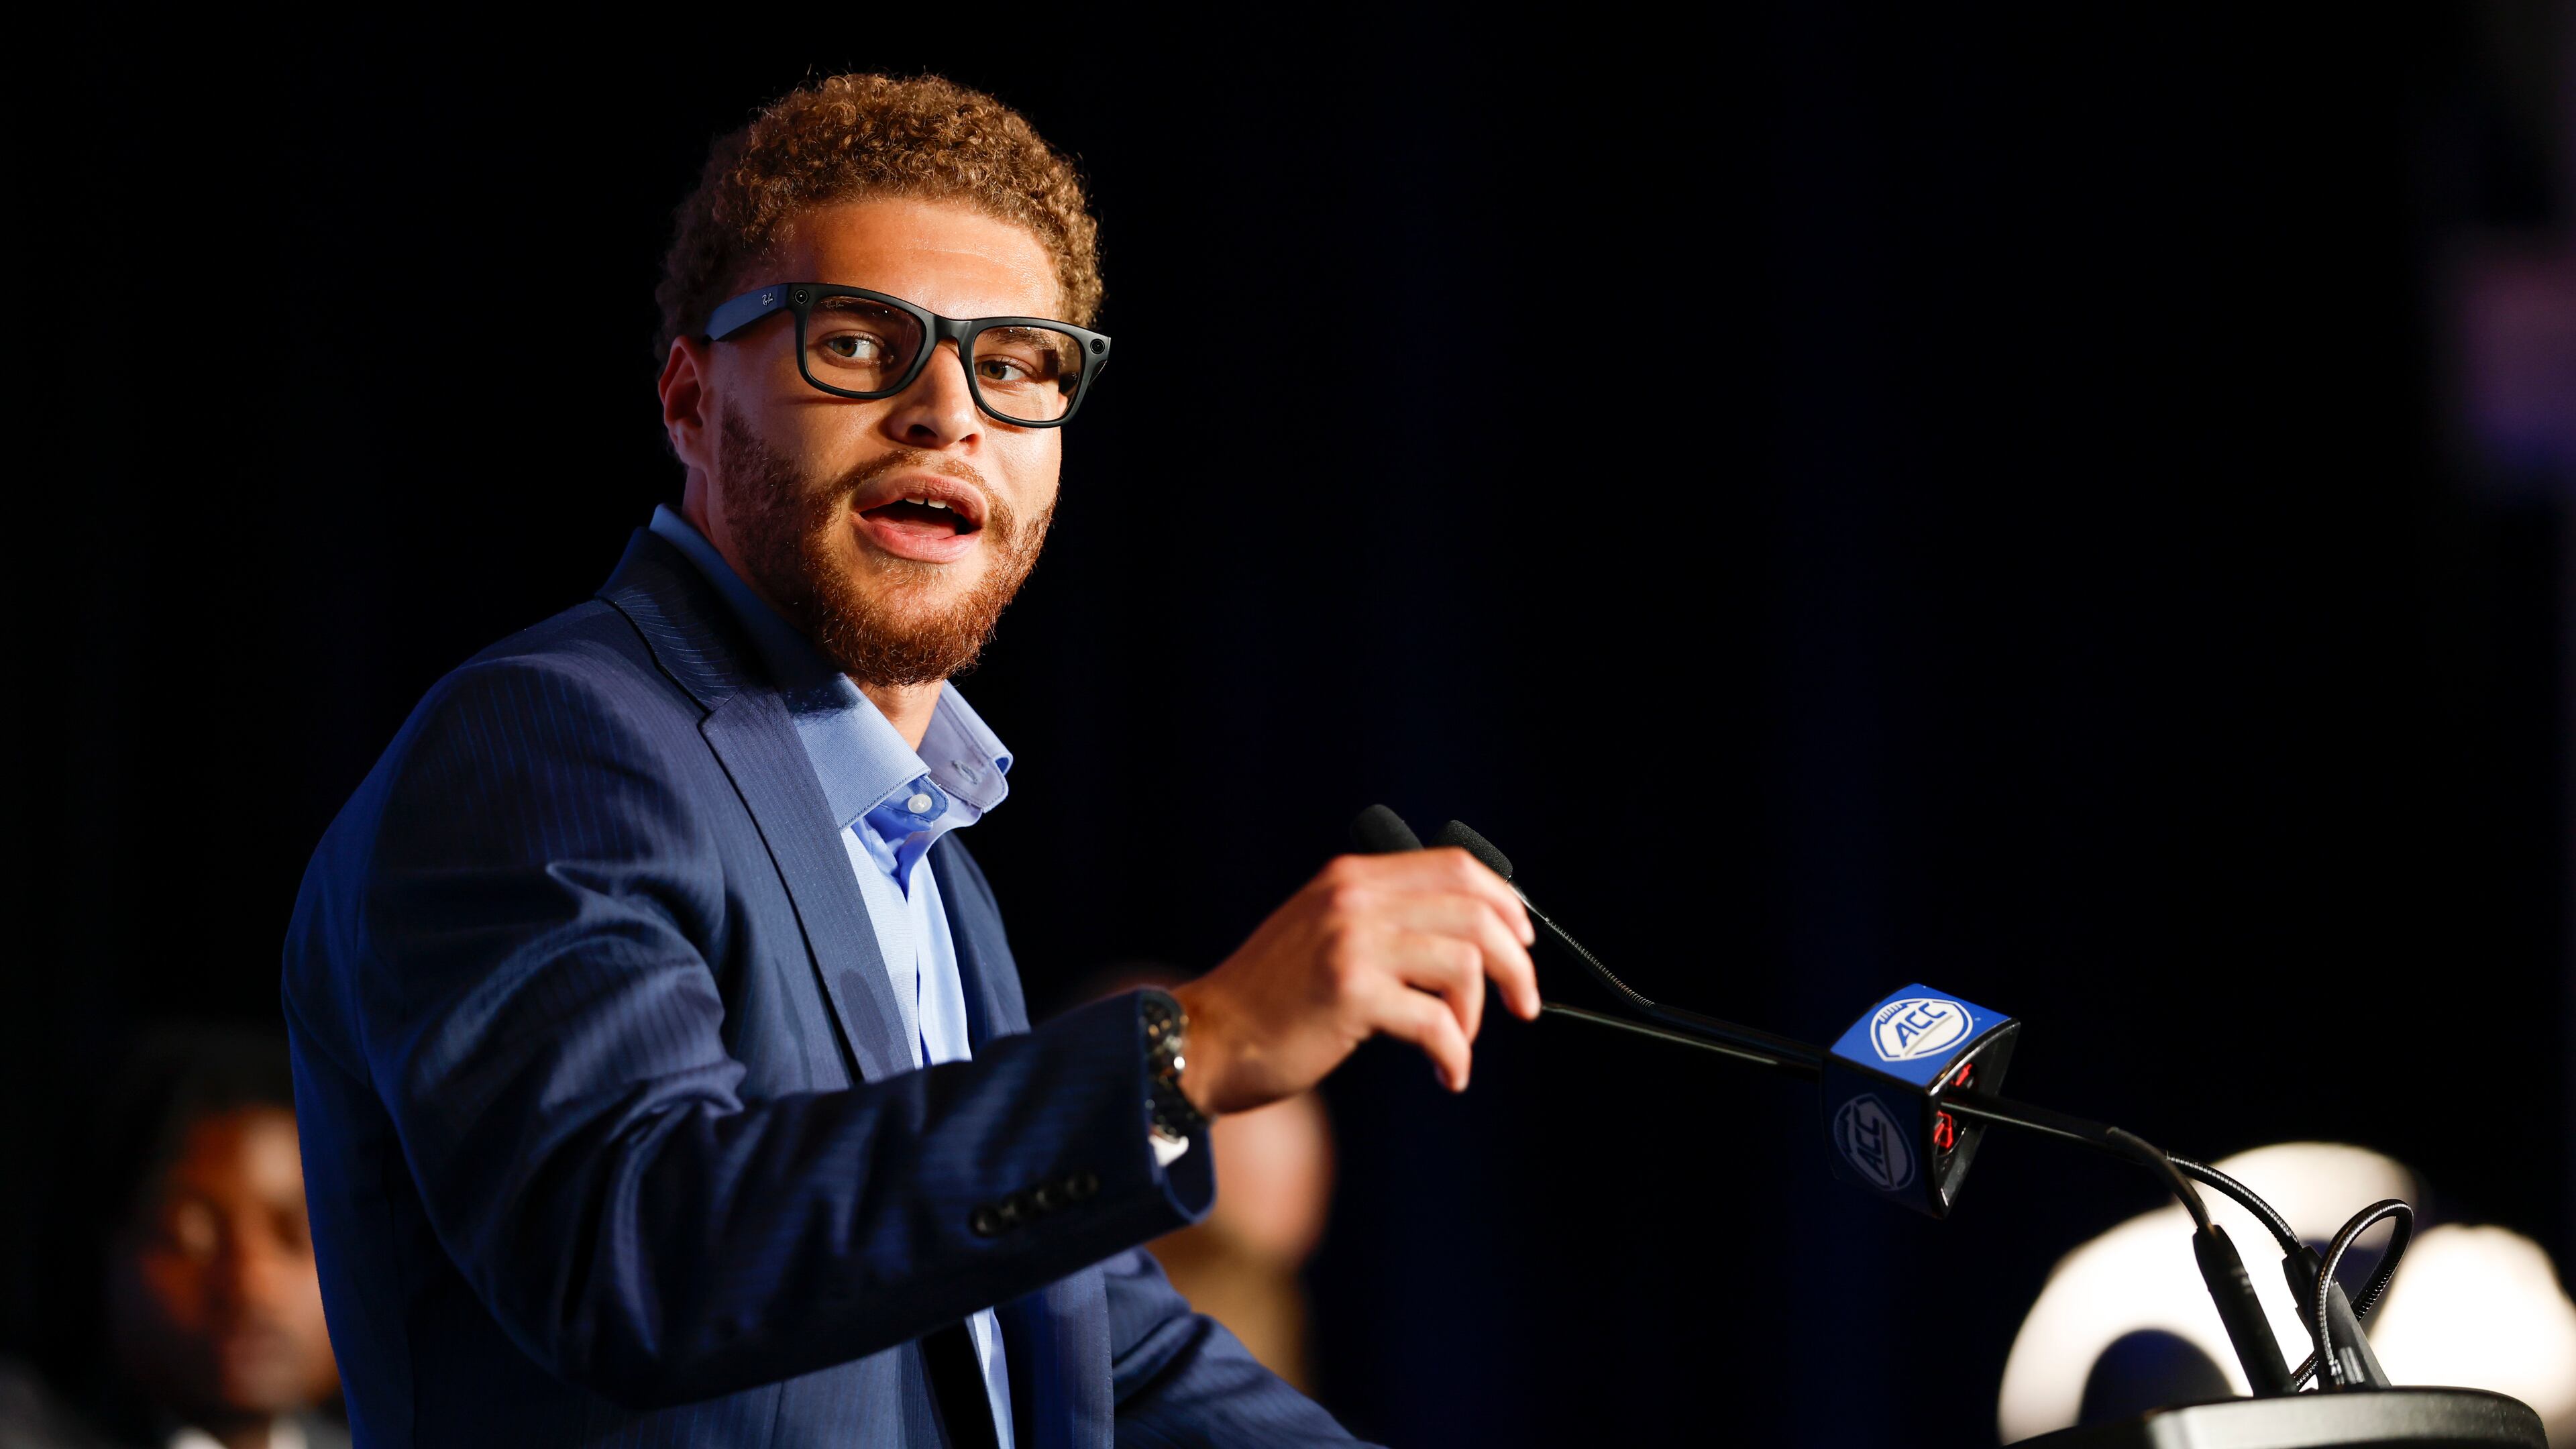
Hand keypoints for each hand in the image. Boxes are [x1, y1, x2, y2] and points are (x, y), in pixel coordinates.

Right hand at [1170, 848, 1540, 1116]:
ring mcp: (1351, 943)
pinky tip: (1448, 1074)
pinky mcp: (1350, 993)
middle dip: (1515, 961)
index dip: (1504, 903)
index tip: (1522, 943)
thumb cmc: (1271, 1002)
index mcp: (1350, 879)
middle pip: (1475, 911)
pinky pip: (1437, 1021)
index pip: (1456, 866)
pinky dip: (1455, 1053)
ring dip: (1477, 1013)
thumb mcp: (1323, 936)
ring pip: (1465, 961)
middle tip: (1523, 1003)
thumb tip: (1468, 939)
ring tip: (1458, 1045)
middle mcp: (1353, 899)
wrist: (1206, 1040)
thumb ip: (1380, 922)